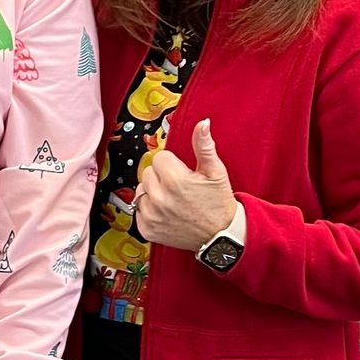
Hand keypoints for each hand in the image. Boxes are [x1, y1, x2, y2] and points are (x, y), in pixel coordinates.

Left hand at [135, 119, 237, 251]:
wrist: (220, 236)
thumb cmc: (219, 203)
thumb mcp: (216, 172)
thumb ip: (204, 146)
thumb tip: (202, 124)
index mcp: (175, 180)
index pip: (159, 158)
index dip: (172, 164)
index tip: (183, 173)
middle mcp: (160, 198)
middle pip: (148, 172)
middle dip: (161, 177)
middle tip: (179, 187)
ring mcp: (152, 215)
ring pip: (141, 190)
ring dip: (153, 192)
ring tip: (172, 199)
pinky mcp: (147, 229)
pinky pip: (139, 210)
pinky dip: (149, 210)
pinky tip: (166, 212)